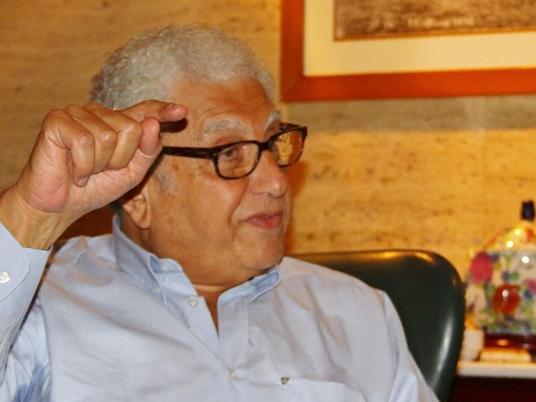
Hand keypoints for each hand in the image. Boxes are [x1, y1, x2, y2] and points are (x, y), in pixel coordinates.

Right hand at [0, 100, 185, 247]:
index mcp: (118, 123)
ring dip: (99, 164)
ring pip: (108, 136)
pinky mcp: (57, 120)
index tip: (181, 111)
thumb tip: (152, 124)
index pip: (144, 111)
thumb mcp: (131, 174)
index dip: (162, 110)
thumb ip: (147, 152)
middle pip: (132, 128)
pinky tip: (73, 171)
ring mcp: (77, 113)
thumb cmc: (95, 187)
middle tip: (101, 170)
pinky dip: (82, 166)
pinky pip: (85, 142)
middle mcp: (99, 113)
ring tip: (85, 170)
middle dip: (120, 159)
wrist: (60, 206)